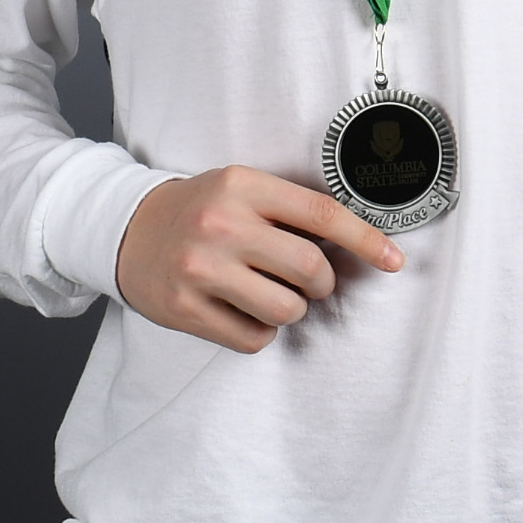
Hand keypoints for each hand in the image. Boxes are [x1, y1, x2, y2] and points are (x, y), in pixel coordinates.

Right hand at [116, 166, 400, 352]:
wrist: (127, 231)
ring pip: (287, 309)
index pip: (321, 214)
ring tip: (265, 293)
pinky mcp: (186, 307)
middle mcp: (220, 223)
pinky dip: (258, 331)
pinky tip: (238, 309)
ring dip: (289, 309)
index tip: (394, 260)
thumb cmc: (200, 211)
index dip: (366, 239)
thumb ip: (290, 210)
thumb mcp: (240, 189)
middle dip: (320, 283)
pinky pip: (254, 337)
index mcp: (241, 185)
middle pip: (310, 268)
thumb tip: (357, 243)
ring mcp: (200, 267)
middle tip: (306, 281)